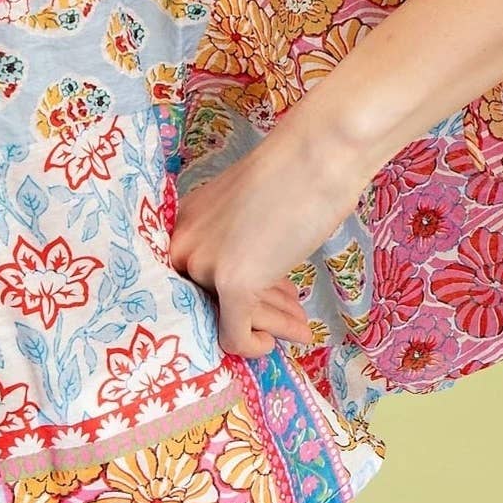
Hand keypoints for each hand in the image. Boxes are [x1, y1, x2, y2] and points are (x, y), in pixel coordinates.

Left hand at [164, 119, 373, 359]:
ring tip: (301, 326)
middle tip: (292, 314)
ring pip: (229, 317)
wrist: (317, 156)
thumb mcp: (250, 212)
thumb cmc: (295, 174)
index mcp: (186, 222)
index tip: (268, 298)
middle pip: (213, 299)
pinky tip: (277, 341)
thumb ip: (240, 243)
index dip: (232, 292)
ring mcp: (205, 265)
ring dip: (270, 324)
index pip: (200, 277)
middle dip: (257, 309)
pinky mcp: (232, 283)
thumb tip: (254, 279)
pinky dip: (255, 345)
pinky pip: (235, 334)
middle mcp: (184, 244)